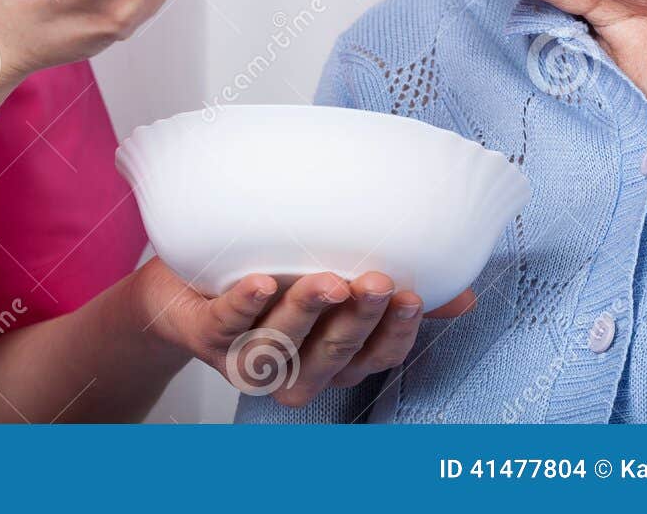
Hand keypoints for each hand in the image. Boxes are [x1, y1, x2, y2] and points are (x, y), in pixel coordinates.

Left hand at [132, 257, 475, 406]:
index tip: (413, 296)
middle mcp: (293, 366)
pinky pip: (226, 324)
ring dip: (306, 311)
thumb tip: (462, 294)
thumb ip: (393, 293)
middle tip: (376, 282)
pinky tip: (259, 281)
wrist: (184, 283)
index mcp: (331, 357)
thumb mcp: (335, 283)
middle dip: (356, 320)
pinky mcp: (206, 334)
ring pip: (282, 341)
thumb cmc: (269, 280)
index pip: (374, 357)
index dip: (394, 331)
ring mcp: (248, 354)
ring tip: (327, 280)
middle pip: (332, 353)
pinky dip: (243, 303)